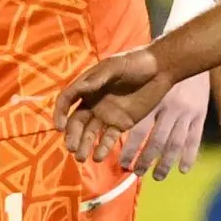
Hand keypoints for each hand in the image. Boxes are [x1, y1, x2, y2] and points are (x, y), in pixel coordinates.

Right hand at [57, 50, 171, 163]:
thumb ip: (98, 79)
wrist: (161, 70)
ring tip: (80, 157)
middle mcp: (93, 102)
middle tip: (72, 148)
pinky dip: (102, 148)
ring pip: (90, 133)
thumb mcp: (115, 67)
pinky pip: (109, 138)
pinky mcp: (121, 123)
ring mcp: (107, 114)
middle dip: (72, 135)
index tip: (60, 127)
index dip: (60, 113)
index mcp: (87, 86)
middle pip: (77, 122)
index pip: (67, 100)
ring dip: (84, 145)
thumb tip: (81, 89)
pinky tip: (98, 157)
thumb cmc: (136, 63)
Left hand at [120, 71, 210, 180]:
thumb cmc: (158, 70)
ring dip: (166, 163)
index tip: (122, 163)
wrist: (188, 55)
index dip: (130, 149)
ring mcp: (187, 112)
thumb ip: (131, 103)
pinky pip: (194, 138)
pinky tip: (183, 169)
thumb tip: (110, 126)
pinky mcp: (200, 114)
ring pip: (175, 143)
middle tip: (137, 173)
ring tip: (157, 177)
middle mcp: (169, 108)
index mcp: (152, 100)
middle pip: (157, 141)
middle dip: (146, 160)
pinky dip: (189, 156)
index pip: (138, 130)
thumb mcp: (143, 81)